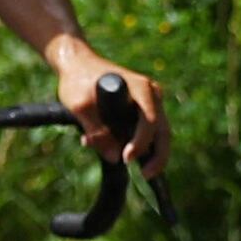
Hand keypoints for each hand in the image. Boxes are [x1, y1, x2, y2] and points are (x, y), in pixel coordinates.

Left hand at [57, 42, 167, 175]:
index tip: (126, 159)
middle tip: (146, 175)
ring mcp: (151, 101)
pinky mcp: (144, 109)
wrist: (78, 65)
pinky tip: (136, 160)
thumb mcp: (80, 106)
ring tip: (143, 173)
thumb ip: (96, 131)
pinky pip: (150, 131)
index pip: (149, 120)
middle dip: (157, 155)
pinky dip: (145, 146)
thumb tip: (115, 158)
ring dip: (152, 153)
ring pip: (159, 133)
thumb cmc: (78, 81)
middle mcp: (151, 93)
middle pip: (162, 129)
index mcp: (140, 87)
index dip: (140, 142)